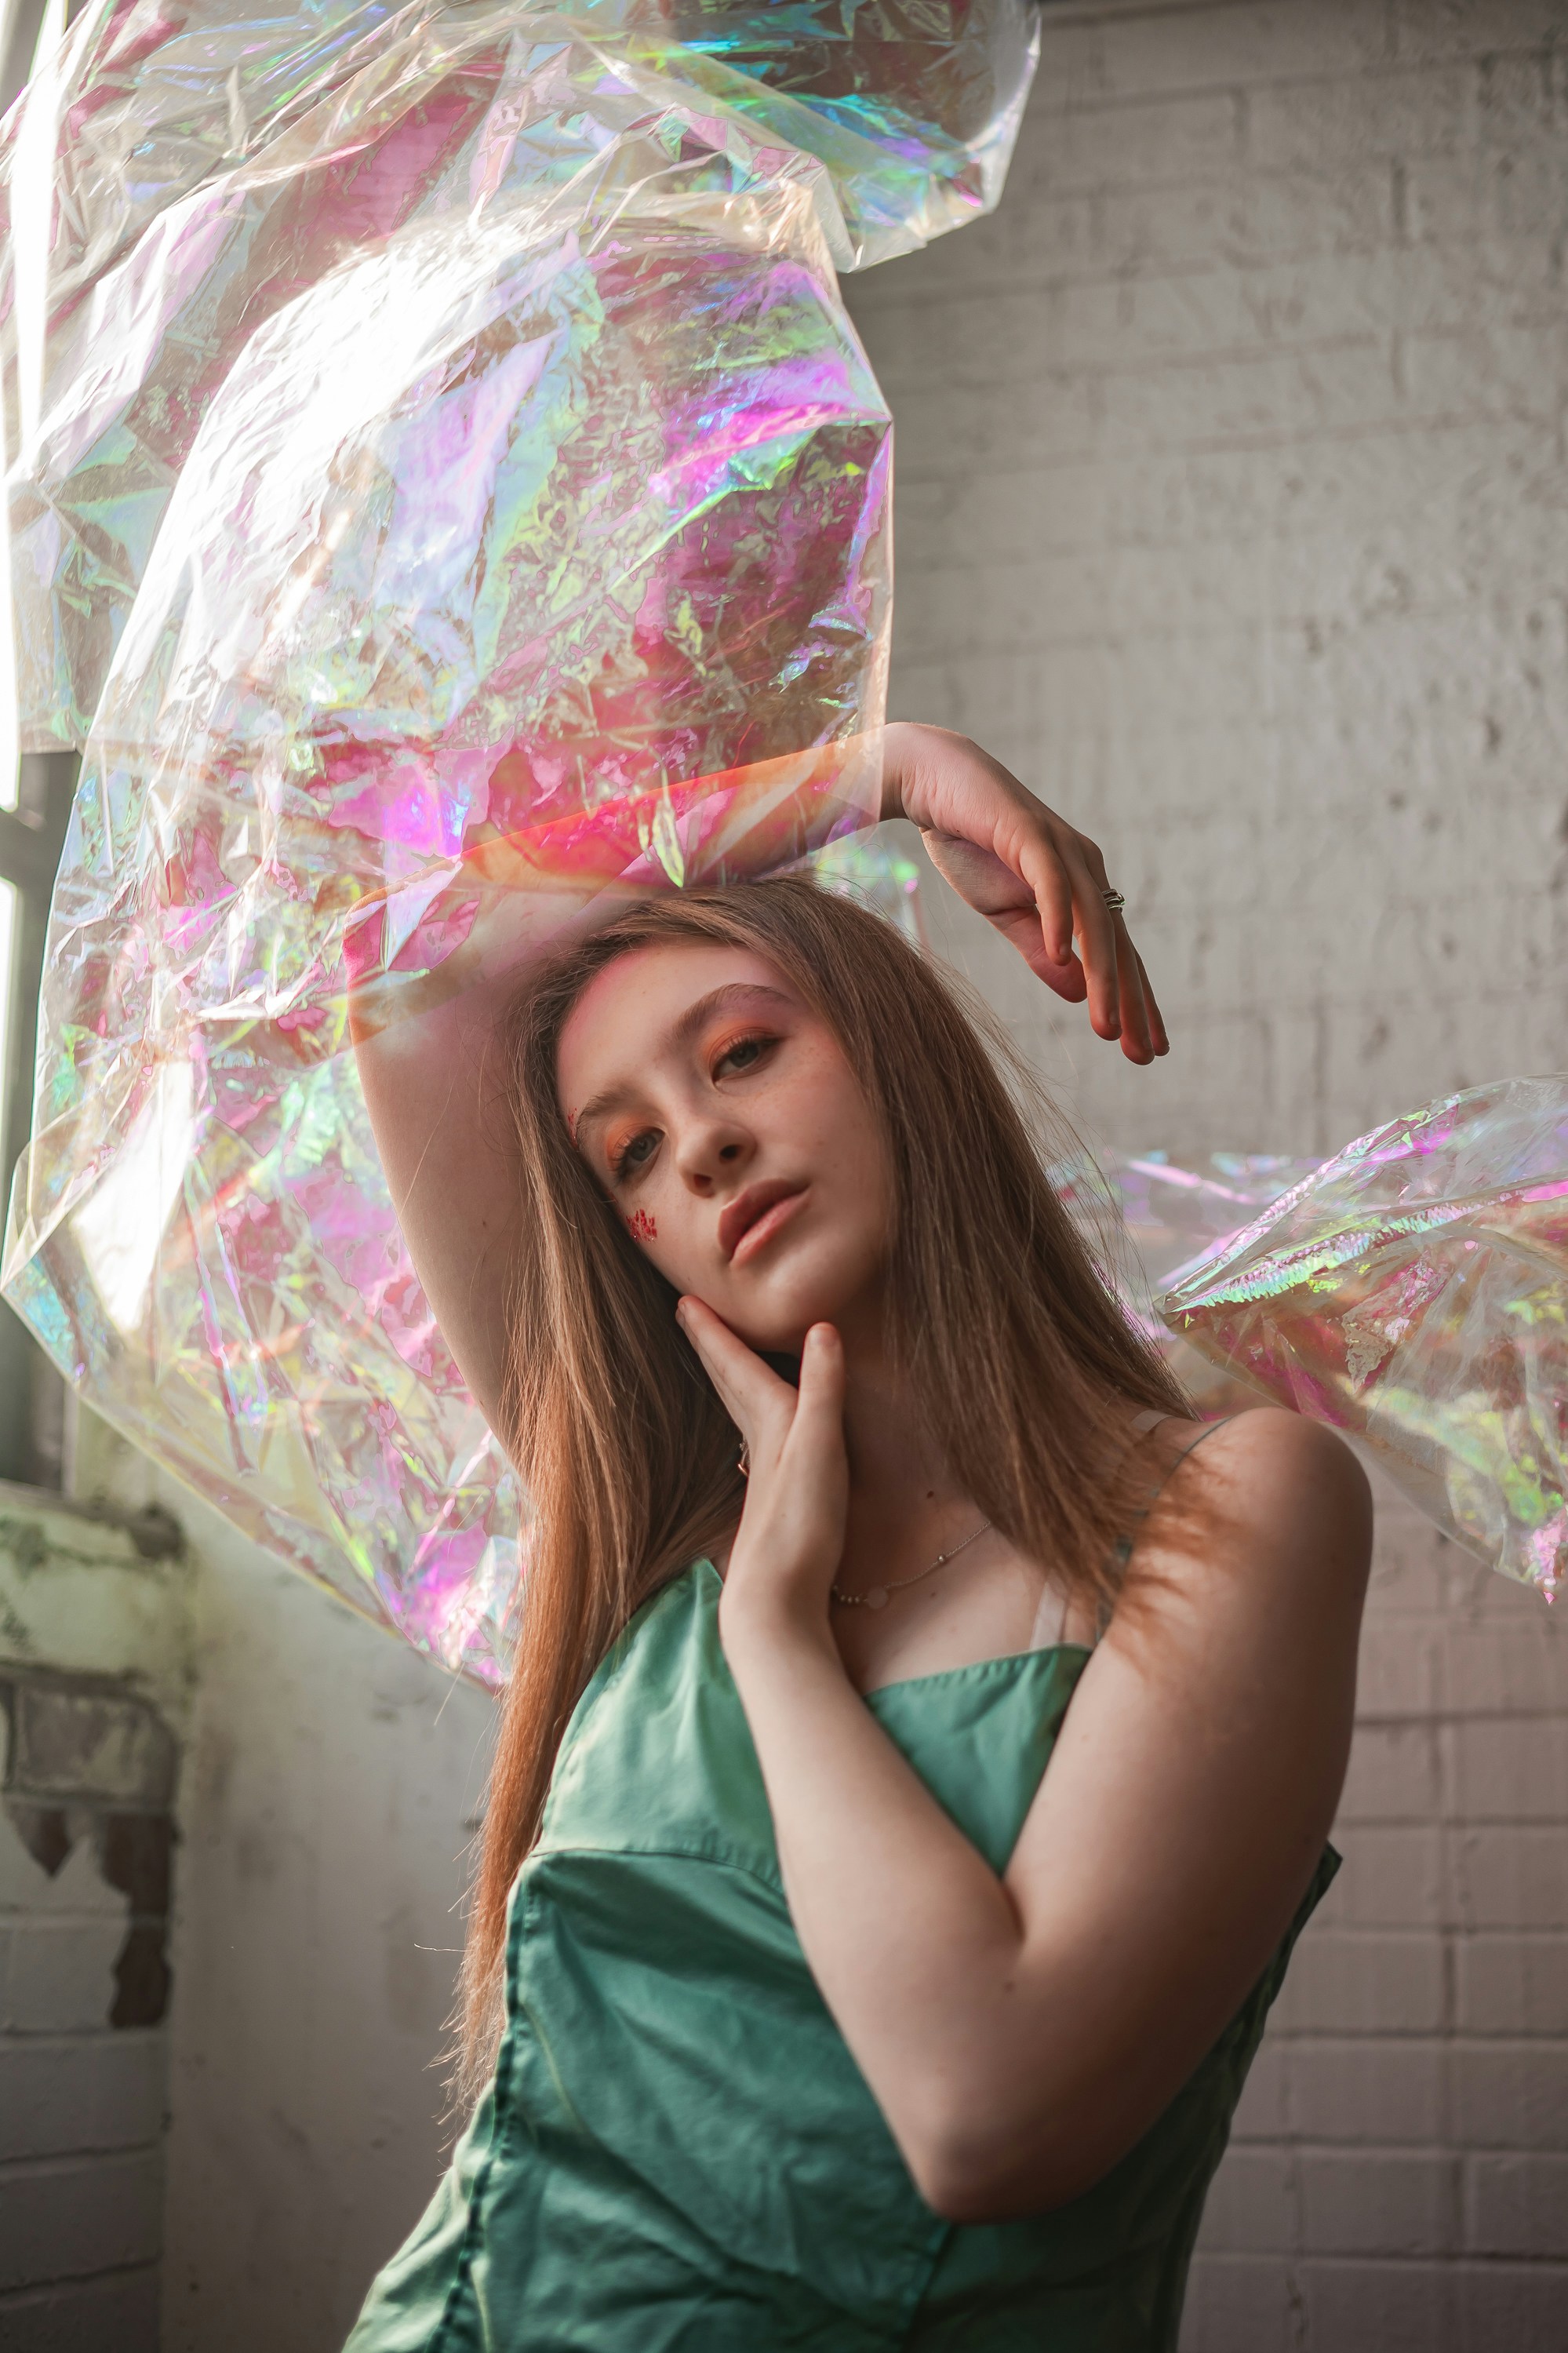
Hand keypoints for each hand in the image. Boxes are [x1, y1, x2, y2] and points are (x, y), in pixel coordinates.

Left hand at [675, 1300, 847, 1648]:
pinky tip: (756, 1439)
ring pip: (740, 1416)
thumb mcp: (821, 1449)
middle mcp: (759, 1446)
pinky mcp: (774, 1503)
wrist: (775, 1602)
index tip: (684, 1299)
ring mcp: (763, 1476)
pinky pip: (757, 1445)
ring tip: (721, 1364)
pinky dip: (753, 1425)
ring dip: (728, 1383)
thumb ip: (824, 1389)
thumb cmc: (799, 1526)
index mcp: (768, 1425)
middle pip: (729, 1386)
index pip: (735, 1367)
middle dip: (712, 1349)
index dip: (713, 1333)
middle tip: (687, 1317)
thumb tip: (823, 1327)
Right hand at [882, 722, 1167, 1064]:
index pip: (1116, 955)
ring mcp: (1062, 849)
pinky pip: (1053, 883)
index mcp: (1083, 890)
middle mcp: (1086, 869)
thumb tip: (1075, 991)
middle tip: (1144, 1055)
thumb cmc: (972, 845)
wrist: (934, 784)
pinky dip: (1059, 921)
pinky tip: (1064, 959)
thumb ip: (1040, 949)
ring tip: (1108, 1028)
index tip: (1145, 1052)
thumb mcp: (1007, 912)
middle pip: (1118, 945)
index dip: (1133, 1003)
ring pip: (1093, 922)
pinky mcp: (1031, 833)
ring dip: (1103, 977)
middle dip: (1133, 1003)